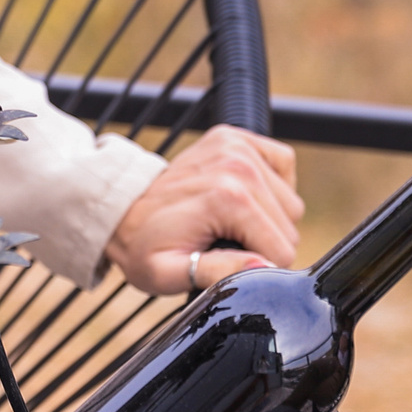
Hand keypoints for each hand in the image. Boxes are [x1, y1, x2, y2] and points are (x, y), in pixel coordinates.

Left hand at [104, 126, 304, 295]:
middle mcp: (239, 165)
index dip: (258, 267)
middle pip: (289, 227)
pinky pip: (283, 164)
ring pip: (290, 202)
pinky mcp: (238, 137)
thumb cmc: (144, 246)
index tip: (224, 260)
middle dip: (262, 243)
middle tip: (222, 241)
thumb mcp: (168, 274)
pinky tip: (244, 197)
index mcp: (228, 198)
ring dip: (267, 217)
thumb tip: (263, 266)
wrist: (121, 208)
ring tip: (227, 221)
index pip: (282, 251)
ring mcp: (238, 146)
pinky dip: (272, 185)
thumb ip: (217, 274)